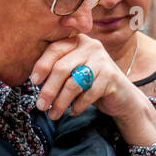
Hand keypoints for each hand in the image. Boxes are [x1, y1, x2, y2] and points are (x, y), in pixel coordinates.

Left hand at [30, 35, 155, 143]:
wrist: (121, 95)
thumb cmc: (91, 82)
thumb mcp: (74, 70)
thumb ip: (58, 68)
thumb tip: (34, 79)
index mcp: (78, 41)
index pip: (54, 49)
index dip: (42, 66)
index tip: (33, 82)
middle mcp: (91, 46)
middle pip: (62, 68)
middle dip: (49, 89)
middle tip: (40, 106)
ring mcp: (103, 61)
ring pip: (74, 83)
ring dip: (61, 102)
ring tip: (53, 114)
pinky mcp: (111, 77)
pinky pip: (88, 94)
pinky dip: (77, 106)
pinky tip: (73, 112)